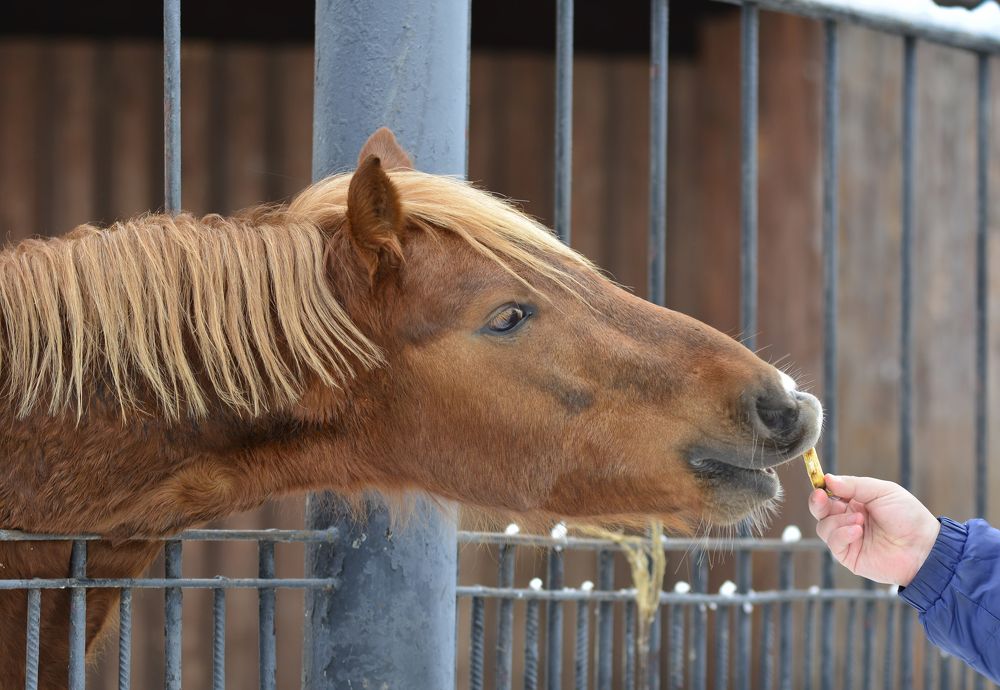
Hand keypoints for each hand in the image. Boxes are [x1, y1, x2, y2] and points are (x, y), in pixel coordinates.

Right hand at [808, 475, 940, 586]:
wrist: (924, 547)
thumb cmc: (908, 517)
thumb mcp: (883, 492)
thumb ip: (854, 485)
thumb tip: (827, 479)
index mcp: (856, 502)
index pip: (829, 494)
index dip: (821, 489)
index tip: (820, 485)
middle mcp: (848, 519)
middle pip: (820, 510)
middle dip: (818, 503)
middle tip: (821, 497)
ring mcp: (848, 538)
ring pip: (823, 527)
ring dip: (838, 520)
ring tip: (859, 520)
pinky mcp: (849, 556)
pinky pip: (833, 543)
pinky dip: (842, 534)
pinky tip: (857, 531)